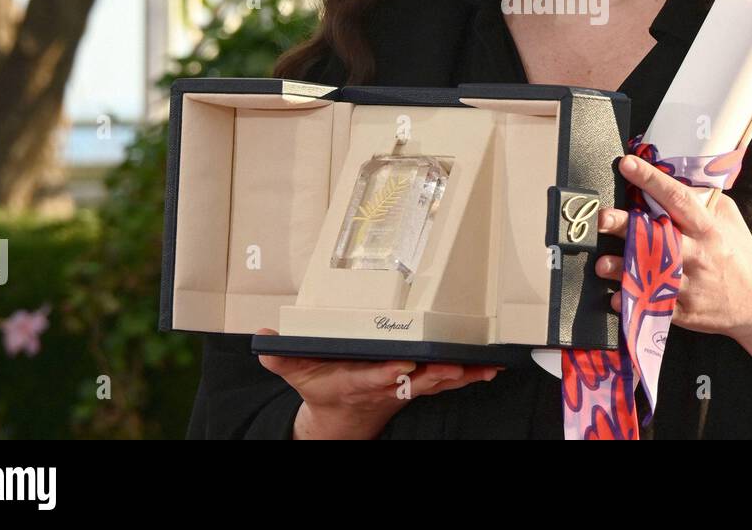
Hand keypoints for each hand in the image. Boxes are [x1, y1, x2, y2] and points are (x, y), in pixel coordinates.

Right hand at [255, 328, 504, 438]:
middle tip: (454, 365)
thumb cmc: (324, 385)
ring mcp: (404, 387)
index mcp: (356, 381)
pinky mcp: (418, 384)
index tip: (403, 363)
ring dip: (460, 376)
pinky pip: (446, 381)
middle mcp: (385, 386)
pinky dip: (468, 375)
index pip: (374, 377)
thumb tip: (263, 337)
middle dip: (434, 374)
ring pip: (435, 382)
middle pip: (413, 381)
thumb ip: (281, 356)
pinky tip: (488, 369)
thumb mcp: (296, 372)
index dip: (389, 372)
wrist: (342, 414)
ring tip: (483, 366)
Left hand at [594, 154, 751, 344]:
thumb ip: (701, 200)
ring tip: (602, 263)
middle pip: (658, 238)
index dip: (652, 180)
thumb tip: (671, 177)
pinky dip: (633, 302)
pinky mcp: (686, 311)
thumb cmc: (738, 252)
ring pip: (652, 275)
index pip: (678, 198)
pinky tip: (617, 297)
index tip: (628, 164)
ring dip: (623, 269)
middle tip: (602, 217)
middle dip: (627, 226)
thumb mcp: (728, 219)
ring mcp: (692, 286)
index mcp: (708, 228)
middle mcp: (699, 255)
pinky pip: (654, 306)